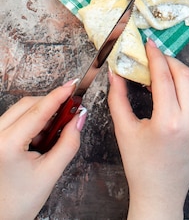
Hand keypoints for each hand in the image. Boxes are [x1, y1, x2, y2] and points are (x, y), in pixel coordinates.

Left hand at [0, 81, 86, 219]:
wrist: (2, 218)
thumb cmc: (19, 202)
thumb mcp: (51, 173)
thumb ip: (69, 142)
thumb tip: (79, 118)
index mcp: (7, 145)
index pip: (38, 111)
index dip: (58, 95)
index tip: (73, 85)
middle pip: (28, 105)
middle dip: (51, 104)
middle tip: (72, 109)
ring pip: (21, 110)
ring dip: (42, 113)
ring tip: (55, 131)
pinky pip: (15, 119)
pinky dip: (32, 121)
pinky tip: (41, 137)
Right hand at [107, 39, 188, 219]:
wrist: (161, 194)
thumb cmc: (141, 166)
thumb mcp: (124, 131)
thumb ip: (118, 98)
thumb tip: (115, 73)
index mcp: (168, 121)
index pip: (164, 76)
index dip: (155, 56)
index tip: (148, 44)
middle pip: (183, 73)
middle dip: (168, 60)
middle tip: (153, 57)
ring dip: (180, 70)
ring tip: (163, 71)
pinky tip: (174, 85)